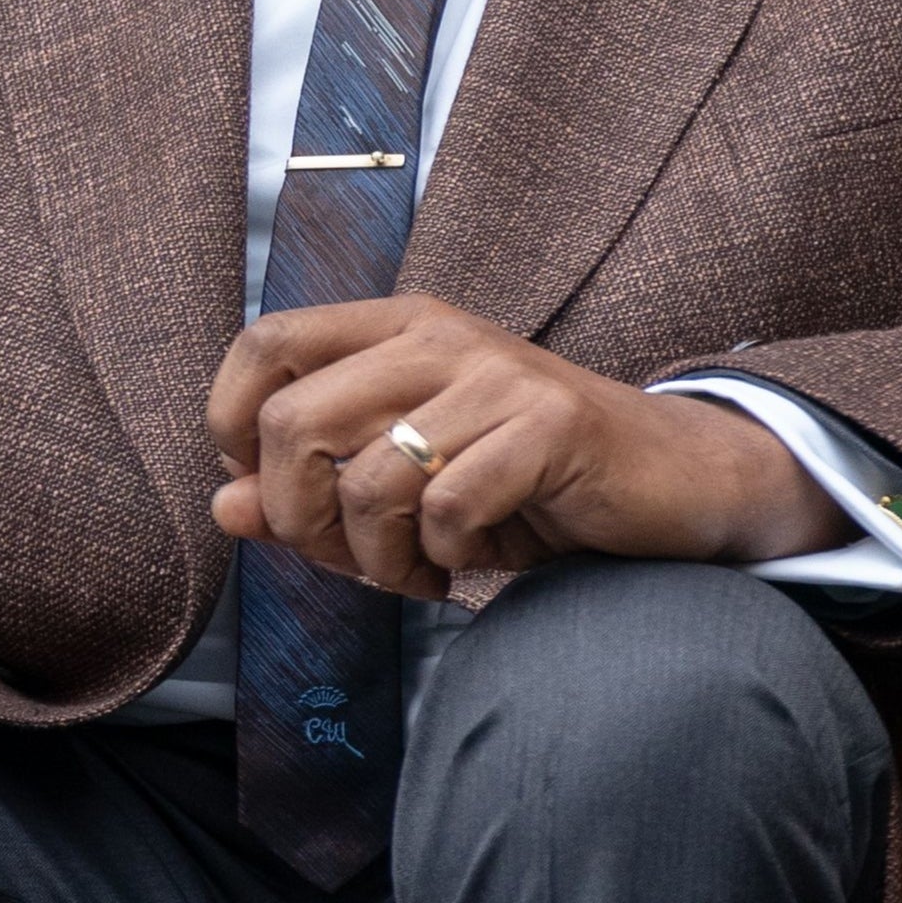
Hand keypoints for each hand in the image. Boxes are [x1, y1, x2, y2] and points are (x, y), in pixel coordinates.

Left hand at [208, 294, 848, 600]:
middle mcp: (443, 336)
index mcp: (402, 327)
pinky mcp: (552, 427)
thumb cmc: (535, 480)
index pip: (265, 344)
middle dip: (298, 518)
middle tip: (342, 560)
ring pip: (368, 478)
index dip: (232, 426)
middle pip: (294, 421)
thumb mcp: (412, 478)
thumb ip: (315, 486)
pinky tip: (467, 565)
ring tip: (414, 575)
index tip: (265, 490)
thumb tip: (225, 507)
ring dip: (375, 558)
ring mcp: (500, 377)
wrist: (677, 480)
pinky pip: (447, 509)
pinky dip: (443, 558)